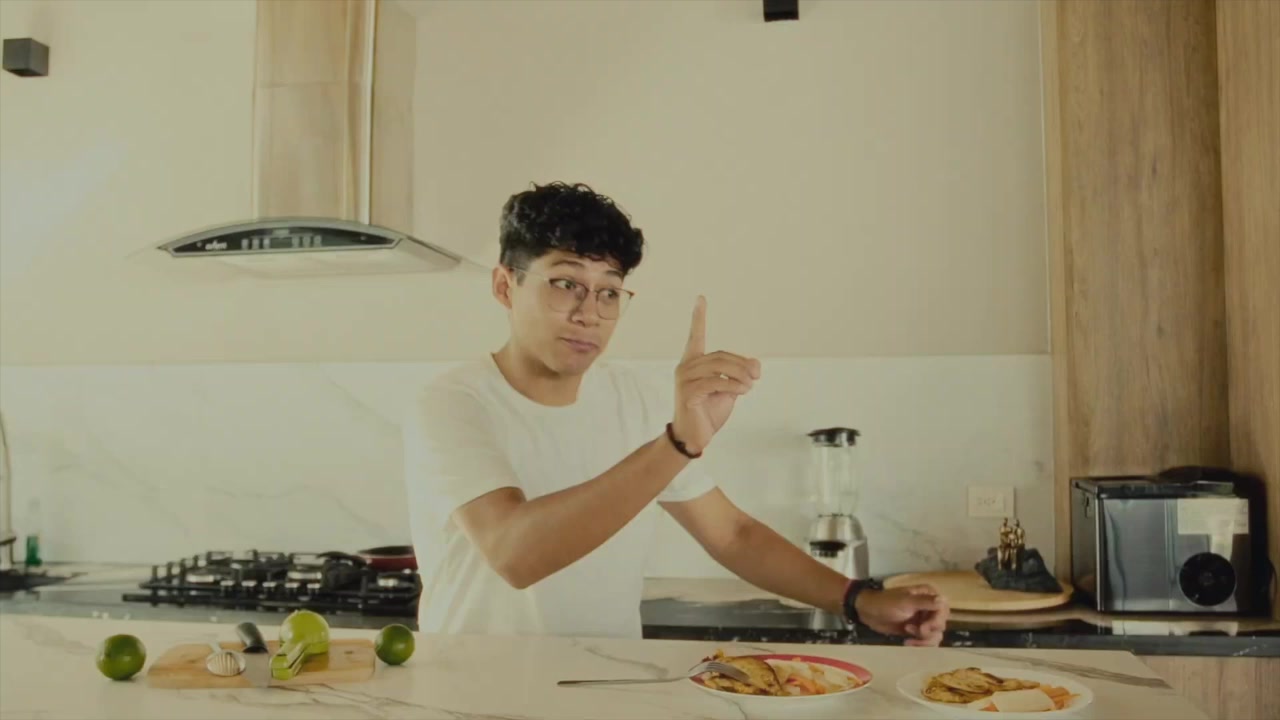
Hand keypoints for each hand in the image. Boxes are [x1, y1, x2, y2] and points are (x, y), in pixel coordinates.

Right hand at [671, 296, 759, 453]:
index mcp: (693, 363)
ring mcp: (684, 379)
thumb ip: (740, 375)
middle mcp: (686, 367)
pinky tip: (743, 391)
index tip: (701, 298)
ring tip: (750, 385)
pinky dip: (734, 385)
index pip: (695, 336)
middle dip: (743, 364)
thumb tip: (756, 364)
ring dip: (741, 375)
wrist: (694, 437)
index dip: (698, 317)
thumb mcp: (730, 390)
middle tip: (758, 375)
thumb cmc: (708, 412)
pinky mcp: (688, 393)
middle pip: (720, 355)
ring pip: (719, 367)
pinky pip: (716, 382)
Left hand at [855, 584, 948, 646]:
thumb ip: (925, 602)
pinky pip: (927, 641)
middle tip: (911, 630)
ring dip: (924, 640)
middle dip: (928, 632)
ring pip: (936, 635)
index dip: (936, 621)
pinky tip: (907, 642)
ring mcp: (924, 620)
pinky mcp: (917, 631)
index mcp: (929, 595)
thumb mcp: (905, 602)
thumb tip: (944, 599)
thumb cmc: (886, 603)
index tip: (924, 628)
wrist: (869, 613)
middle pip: (941, 625)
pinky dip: (920, 645)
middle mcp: (930, 607)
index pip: (944, 610)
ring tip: (908, 636)